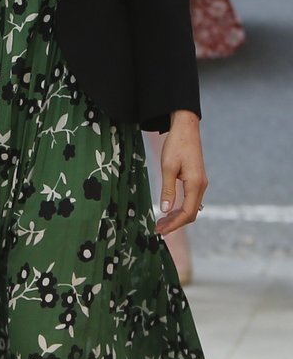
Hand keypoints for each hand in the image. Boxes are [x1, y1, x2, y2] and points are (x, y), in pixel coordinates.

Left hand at [156, 110, 206, 235]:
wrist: (186, 128)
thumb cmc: (176, 145)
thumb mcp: (168, 167)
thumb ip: (167, 189)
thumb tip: (165, 209)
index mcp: (195, 184)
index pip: (187, 213)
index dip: (173, 224)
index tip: (160, 230)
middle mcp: (201, 186)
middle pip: (191, 213)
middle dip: (175, 223)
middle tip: (158, 229)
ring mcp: (200, 183)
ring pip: (191, 207)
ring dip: (177, 217)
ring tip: (161, 222)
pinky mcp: (196, 179)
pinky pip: (191, 199)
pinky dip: (180, 208)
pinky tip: (169, 210)